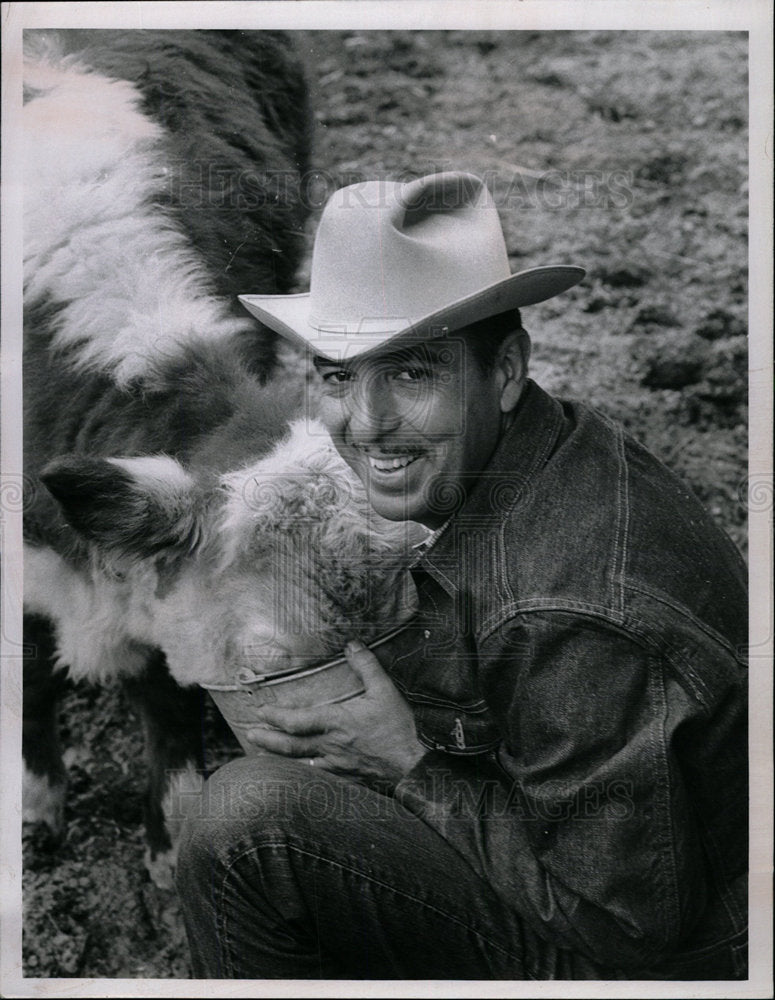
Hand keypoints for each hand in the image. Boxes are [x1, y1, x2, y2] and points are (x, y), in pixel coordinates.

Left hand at [244, 639, 424, 788]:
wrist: (414, 765)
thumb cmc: (399, 728)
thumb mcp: (385, 690)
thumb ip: (366, 665)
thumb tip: (351, 644)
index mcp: (337, 722)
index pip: (296, 721)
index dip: (275, 716)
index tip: (261, 711)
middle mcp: (330, 746)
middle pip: (290, 746)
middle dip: (267, 739)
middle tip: (249, 733)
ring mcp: (336, 765)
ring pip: (300, 764)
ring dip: (280, 757)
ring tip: (264, 752)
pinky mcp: (346, 778)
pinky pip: (317, 776)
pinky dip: (302, 773)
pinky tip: (298, 771)